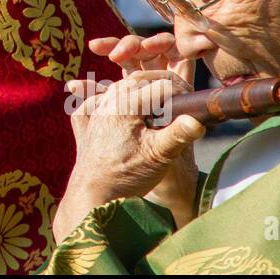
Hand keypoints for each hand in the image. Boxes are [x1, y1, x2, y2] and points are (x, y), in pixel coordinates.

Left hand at [53, 65, 202, 242]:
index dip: (178, 95)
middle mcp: (106, 101)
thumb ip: (178, 134)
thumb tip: (198, 121)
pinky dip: (104, 103)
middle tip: (170, 107)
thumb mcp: (159, 155)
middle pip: (136, 83)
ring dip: (132, 94)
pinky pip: (91, 102)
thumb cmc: (128, 175)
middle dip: (155, 91)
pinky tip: (113, 114)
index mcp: (126, 103)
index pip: (160, 87)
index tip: (188, 108)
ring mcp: (90, 111)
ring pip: (115, 89)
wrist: (95, 196)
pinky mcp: (81, 123)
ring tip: (147, 111)